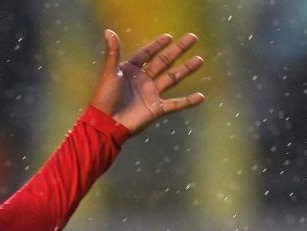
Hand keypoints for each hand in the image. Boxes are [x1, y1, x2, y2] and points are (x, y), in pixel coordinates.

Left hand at [90, 30, 205, 134]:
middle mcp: (144, 80)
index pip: (147, 54)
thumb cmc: (105, 97)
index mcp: (131, 70)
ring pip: (173, 78)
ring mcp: (151, 94)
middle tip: (192, 38)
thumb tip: (108, 31)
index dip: (157, 45)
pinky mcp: (157, 108)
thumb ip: (112, 52)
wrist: (106, 123)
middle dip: (178, 50)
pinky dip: (188, 101)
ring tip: (200, 59)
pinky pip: (176, 104)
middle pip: (164, 61)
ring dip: (186, 69)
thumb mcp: (109, 72)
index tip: (169, 36)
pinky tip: (201, 97)